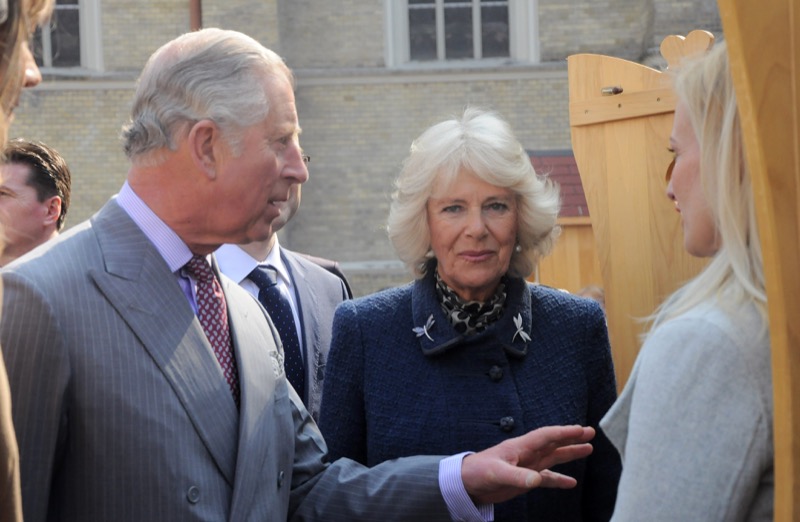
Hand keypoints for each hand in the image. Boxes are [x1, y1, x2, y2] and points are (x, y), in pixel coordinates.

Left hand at [461, 425, 594, 504]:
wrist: (466, 484)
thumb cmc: (478, 472)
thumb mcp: (497, 473)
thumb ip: (517, 476)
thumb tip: (537, 480)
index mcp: (520, 447)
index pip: (546, 436)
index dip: (563, 432)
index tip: (581, 429)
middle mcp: (527, 453)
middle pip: (553, 442)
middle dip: (571, 437)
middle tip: (590, 432)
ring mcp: (527, 465)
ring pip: (553, 457)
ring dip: (569, 453)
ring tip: (588, 449)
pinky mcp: (525, 479)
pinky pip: (547, 478)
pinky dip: (559, 479)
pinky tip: (572, 483)